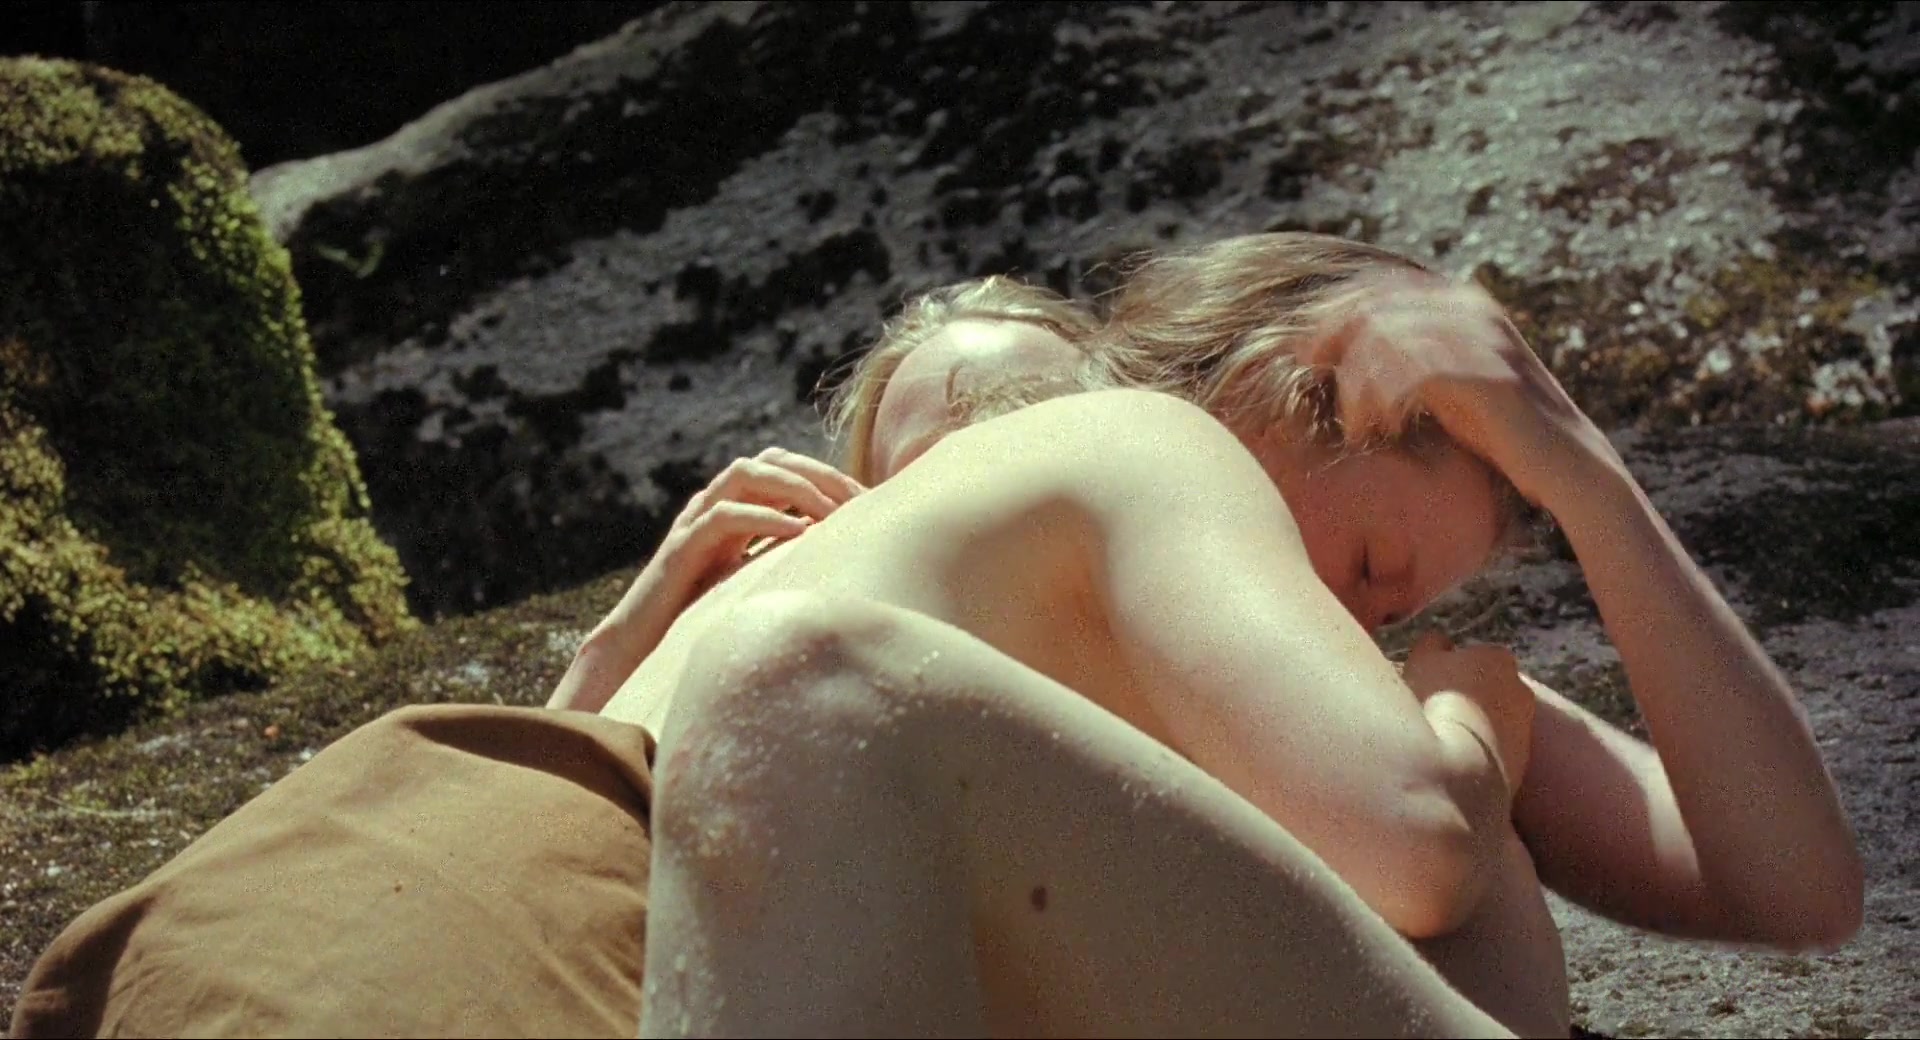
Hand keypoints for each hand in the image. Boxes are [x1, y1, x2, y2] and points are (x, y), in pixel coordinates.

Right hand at [654, 447, 864, 600]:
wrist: (643, 648)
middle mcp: (716, 505)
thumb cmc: (706, 620)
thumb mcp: (757, 582)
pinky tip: (799, 535)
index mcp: (737, 508)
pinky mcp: (682, 549)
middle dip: (818, 473)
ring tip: (831, 512)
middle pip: (769, 460)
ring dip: (794, 487)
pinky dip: (764, 518)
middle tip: (857, 500)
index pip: (784, 465)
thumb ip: (787, 562)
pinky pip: (723, 516)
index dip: (827, 474)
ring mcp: (696, 522)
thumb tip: (846, 562)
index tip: (868, 499)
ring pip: (744, 474)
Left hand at [1303, 268, 1620, 505]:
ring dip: (1359, 385)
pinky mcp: (1487, 375)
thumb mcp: (1442, 384)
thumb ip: (1403, 358)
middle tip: (1312, 379)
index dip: (1332, 318)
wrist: (1565, 465)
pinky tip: (1381, 427)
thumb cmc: (1497, 429)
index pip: (1378, 290)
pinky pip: (1415, 374)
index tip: (1304, 354)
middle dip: (1334, 343)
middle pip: (1375, 307)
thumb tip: (1340, 349)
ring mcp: (1482, 337)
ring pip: (1387, 340)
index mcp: (1459, 301)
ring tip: (1356, 425)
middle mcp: (1470, 308)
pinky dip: (1386, 400)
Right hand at [1405, 631, 1534, 798]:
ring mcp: (1525, 729)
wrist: (1458, 771)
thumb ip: (1431, 646)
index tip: (1430, 685)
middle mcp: (1521, 689)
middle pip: (1489, 688)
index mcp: (1496, 658)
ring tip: (1447, 743)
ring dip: (1477, 727)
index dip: (1448, 669)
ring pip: (1496, 722)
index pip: (1470, 655)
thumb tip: (1438, 642)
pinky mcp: (1523, 766)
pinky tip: (1458, 765)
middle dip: (1470, 697)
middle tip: (1439, 713)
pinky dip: (1483, 756)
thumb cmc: (1436, 704)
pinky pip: (1498, 754)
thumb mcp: (1421, 661)